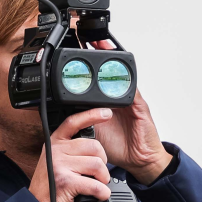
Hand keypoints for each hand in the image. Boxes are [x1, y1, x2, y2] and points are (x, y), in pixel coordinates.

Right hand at [30, 108, 112, 201]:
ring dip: (103, 178)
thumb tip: (95, 147)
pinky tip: (99, 195)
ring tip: (98, 184)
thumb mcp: (56, 160)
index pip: (74, 122)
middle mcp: (56, 150)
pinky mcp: (65, 181)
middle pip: (94, 146)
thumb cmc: (50, 185)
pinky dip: (102, 192)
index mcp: (55, 142)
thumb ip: (71, 150)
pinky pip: (95, 184)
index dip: (91, 115)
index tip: (106, 113)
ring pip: (97, 164)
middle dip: (103, 162)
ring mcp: (60, 165)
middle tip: (99, 173)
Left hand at [89, 41, 172, 183]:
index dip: (88, 66)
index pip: (96, 79)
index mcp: (106, 102)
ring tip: (102, 46)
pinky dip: (127, 79)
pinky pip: (133, 89)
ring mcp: (130, 99)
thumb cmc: (119, 147)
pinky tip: (120, 70)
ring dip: (113, 60)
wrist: (139, 160)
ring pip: (121, 75)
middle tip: (89, 41)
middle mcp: (118, 97)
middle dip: (100, 55)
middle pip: (109, 71)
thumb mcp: (92, 131)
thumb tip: (62, 113)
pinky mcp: (140, 106)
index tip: (76, 54)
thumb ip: (81, 118)